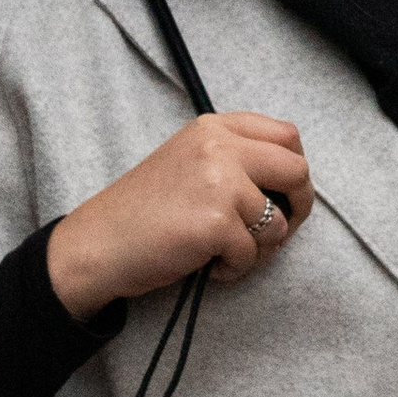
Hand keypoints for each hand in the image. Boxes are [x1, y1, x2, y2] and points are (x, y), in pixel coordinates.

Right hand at [48, 113, 312, 315]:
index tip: (285, 196)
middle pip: (297, 170)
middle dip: (298, 208)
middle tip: (274, 233)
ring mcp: (220, 182)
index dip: (295, 170)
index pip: (286, 135)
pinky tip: (207, 265)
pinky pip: (253, 254)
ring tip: (223, 254)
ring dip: (259, 248)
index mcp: (214, 128)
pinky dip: (235, 269)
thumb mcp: (188, 161)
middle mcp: (219, 146)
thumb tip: (290, 181)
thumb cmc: (143, 212)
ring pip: (278, 222)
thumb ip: (233, 158)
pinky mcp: (217, 222)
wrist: (99, 244)